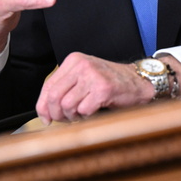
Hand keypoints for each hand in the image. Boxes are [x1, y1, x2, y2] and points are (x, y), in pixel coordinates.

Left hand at [36, 52, 153, 123]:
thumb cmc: (109, 82)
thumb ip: (64, 90)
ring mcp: (92, 76)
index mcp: (73, 60)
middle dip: (57, 115)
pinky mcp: (103, 89)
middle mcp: (81, 65)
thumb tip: (44, 112)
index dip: (43, 106)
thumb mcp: (83, 79)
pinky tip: (93, 111)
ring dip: (73, 116)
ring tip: (82, 114)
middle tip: (66, 120)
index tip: (46, 119)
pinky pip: (84, 110)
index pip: (48, 85)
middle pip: (54, 97)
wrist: (137, 82)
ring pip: (67, 105)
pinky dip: (87, 116)